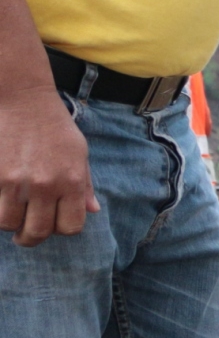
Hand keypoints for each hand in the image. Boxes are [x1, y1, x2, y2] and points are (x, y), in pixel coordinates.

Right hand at [0, 87, 97, 246]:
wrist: (23, 99)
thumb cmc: (54, 125)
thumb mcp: (79, 153)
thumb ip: (85, 184)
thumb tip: (91, 211)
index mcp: (72, 182)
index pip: (70, 227)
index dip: (61, 230)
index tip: (54, 225)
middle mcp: (46, 185)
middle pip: (38, 232)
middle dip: (31, 238)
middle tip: (25, 236)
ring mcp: (17, 181)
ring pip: (9, 223)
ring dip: (10, 224)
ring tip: (11, 217)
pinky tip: (2, 201)